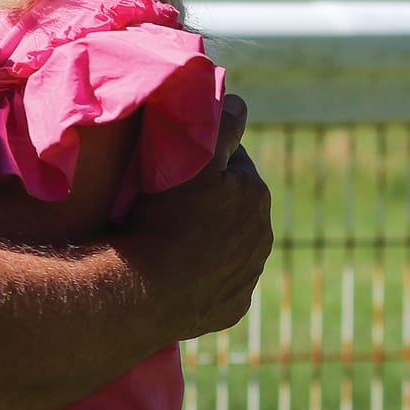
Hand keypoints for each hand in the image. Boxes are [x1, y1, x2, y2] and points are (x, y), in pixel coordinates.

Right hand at [122, 92, 272, 340]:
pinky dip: (204, 273)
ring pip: (229, 243)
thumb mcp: (191, 159)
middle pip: (234, 205)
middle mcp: (262, 236)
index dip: (205, 163)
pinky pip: (220, 281)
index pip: (234, 164)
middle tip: (169, 202)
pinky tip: (177, 270)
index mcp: (256, 194)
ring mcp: (249, 275)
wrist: (147, 290)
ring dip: (208, 237)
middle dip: (212, 201)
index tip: (176, 169)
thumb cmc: (165, 217)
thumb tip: (239, 102)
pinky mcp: (234, 307)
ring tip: (170, 236)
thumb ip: (219, 125)